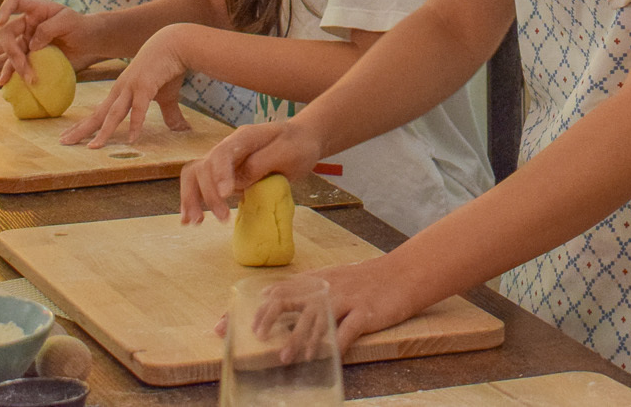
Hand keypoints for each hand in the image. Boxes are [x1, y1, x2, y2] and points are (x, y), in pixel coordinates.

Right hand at [0, 0, 84, 86]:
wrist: (88, 42)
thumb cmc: (79, 26)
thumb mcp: (68, 21)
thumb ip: (49, 29)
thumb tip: (32, 45)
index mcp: (35, 10)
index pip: (14, 2)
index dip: (4, 10)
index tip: (0, 23)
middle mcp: (26, 26)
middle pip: (6, 33)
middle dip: (12, 51)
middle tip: (23, 66)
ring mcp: (25, 42)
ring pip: (6, 53)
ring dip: (10, 66)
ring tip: (21, 79)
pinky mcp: (29, 57)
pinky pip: (13, 65)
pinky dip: (8, 74)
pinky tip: (3, 82)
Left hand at [60, 25, 196, 147]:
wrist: (175, 43)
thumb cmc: (168, 66)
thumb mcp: (165, 95)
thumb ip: (169, 113)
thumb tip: (179, 129)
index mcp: (121, 91)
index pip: (98, 111)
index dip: (84, 125)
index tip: (69, 135)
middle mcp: (121, 90)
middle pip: (98, 114)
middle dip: (81, 130)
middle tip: (64, 142)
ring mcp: (132, 88)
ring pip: (114, 114)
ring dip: (103, 131)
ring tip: (93, 147)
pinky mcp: (146, 86)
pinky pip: (139, 109)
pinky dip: (135, 124)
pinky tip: (132, 139)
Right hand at [179, 120, 323, 223]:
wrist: (302, 140)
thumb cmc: (298, 145)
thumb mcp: (287, 153)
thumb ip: (261, 164)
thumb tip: (238, 182)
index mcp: (245, 137)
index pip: (223, 153)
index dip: (221, 174)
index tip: (226, 194)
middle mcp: (229, 147)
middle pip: (204, 166)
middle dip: (207, 193)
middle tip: (222, 218)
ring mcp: (224, 161)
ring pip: (195, 174)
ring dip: (191, 198)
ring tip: (194, 221)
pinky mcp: (224, 175)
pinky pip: (201, 185)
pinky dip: (194, 200)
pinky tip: (192, 218)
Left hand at [248, 256, 421, 357]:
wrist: (405, 273)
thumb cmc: (368, 280)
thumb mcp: (333, 280)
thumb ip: (306, 291)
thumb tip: (271, 300)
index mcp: (316, 281)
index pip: (276, 291)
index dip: (250, 309)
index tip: (225, 325)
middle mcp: (327, 287)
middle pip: (290, 298)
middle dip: (268, 316)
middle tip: (254, 335)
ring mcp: (347, 299)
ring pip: (317, 317)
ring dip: (299, 338)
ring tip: (285, 357)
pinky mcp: (366, 312)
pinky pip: (348, 330)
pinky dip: (335, 345)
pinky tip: (326, 357)